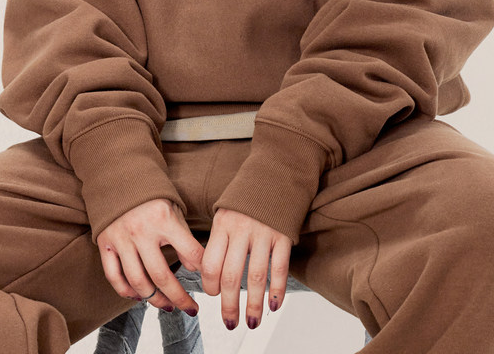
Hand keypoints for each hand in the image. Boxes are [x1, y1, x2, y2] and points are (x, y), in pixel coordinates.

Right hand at [97, 199, 204, 314]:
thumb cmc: (151, 195)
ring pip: (138, 281)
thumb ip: (183, 236)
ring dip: (155, 299)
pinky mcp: (105, 243)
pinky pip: (114, 276)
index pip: (189, 251)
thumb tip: (194, 268)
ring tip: (168, 306)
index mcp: (163, 218)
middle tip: (191, 309)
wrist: (120, 176)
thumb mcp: (173, 208)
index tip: (209, 282)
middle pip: (161, 275)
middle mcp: (142, 230)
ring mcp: (121, 238)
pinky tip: (139, 297)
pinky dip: (126, 291)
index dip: (203, 269)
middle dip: (179, 297)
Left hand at [201, 208, 291, 330]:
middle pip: (230, 276)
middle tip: (229, 323)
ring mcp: (264, 232)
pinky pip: (280, 267)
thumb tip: (210, 273)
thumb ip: (219, 239)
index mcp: (222, 224)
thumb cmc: (248, 197)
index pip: (210, 264)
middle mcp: (241, 229)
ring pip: (256, 277)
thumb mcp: (225, 211)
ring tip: (251, 323)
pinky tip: (274, 305)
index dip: (209, 286)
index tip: (212, 296)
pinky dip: (277, 289)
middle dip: (229, 306)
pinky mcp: (284, 235)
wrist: (277, 170)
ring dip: (253, 305)